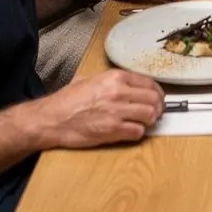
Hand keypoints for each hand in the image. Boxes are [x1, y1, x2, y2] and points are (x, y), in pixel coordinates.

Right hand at [34, 70, 163, 149]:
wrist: (53, 118)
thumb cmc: (68, 100)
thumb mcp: (90, 79)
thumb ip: (110, 81)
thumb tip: (125, 84)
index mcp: (116, 77)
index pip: (149, 83)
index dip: (156, 92)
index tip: (158, 98)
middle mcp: (119, 92)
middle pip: (153, 99)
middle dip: (157, 107)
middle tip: (156, 112)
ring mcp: (117, 112)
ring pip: (150, 115)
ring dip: (150, 121)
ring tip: (144, 122)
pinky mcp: (112, 130)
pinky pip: (137, 132)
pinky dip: (138, 133)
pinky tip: (131, 131)